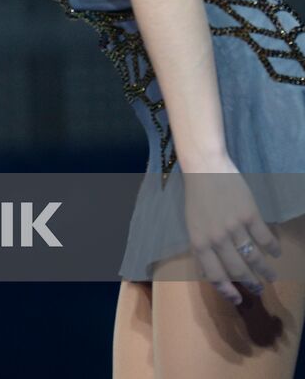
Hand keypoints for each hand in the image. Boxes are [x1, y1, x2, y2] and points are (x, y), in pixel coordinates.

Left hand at [182, 156, 281, 304]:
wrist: (205, 168)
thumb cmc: (196, 196)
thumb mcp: (192, 225)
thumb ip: (201, 246)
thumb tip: (209, 270)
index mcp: (199, 242)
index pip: (214, 274)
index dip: (227, 290)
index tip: (238, 299)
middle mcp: (217, 239)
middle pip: (237, 269)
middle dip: (250, 283)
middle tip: (259, 289)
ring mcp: (234, 227)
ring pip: (253, 257)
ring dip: (265, 270)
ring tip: (271, 277)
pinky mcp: (250, 215)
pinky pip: (265, 238)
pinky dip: (273, 248)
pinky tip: (277, 253)